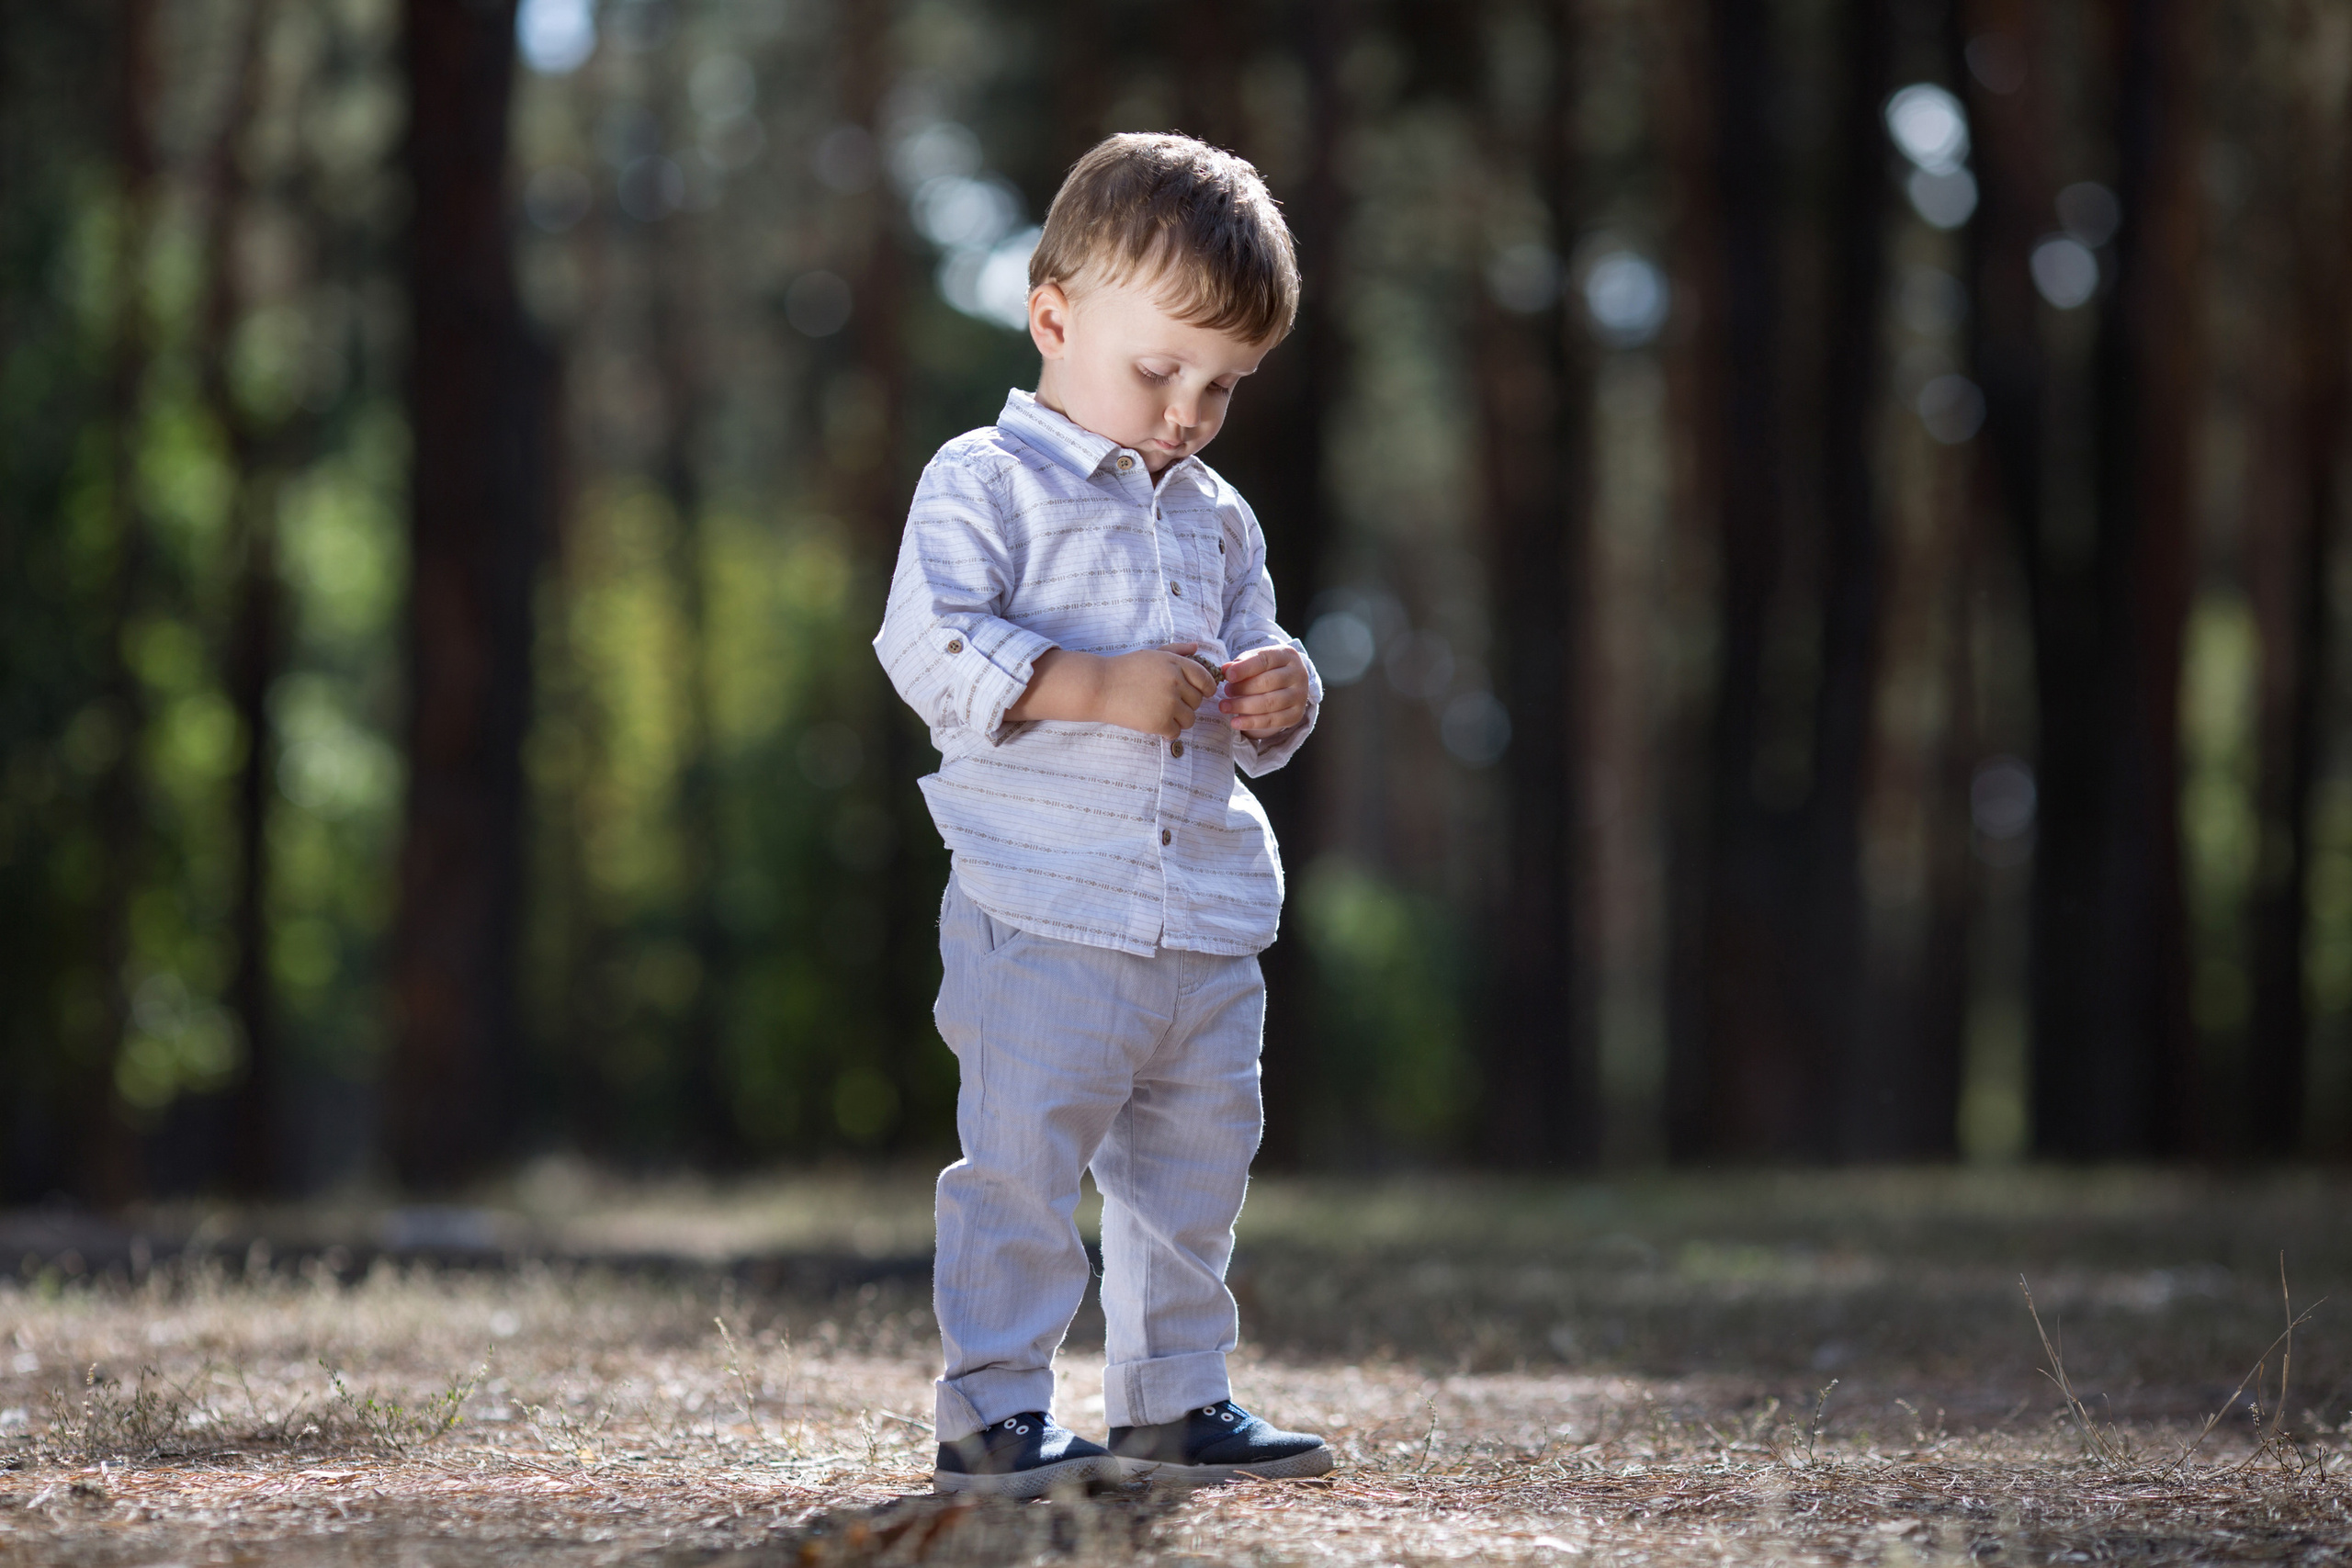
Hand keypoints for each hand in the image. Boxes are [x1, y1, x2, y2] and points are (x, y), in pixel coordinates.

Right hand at [1098, 642, 1218, 736]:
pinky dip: (1167, 731)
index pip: (1206, 679)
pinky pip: (1176, 732)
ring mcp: (1169, 703)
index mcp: (1176, 664)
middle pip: (1198, 702)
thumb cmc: (1125, 669)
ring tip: (1161, 713)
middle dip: (1187, 704)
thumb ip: (1177, 650)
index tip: (1202, 694)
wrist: (1100, 687)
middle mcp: (1176, 682)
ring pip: (1190, 719)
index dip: (1207, 689)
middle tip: (1167, 702)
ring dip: (1179, 719)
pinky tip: (1155, 724)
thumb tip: (1196, 647)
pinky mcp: (1160, 722)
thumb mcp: (1152, 654)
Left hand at [1218, 645, 1310, 737]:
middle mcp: (1298, 674)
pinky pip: (1272, 721)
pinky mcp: (1296, 715)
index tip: (1228, 676)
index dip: (1245, 668)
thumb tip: (1225, 670)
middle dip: (1242, 688)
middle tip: (1226, 691)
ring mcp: (1300, 696)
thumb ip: (1241, 664)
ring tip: (1224, 706)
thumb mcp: (1256, 660)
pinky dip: (1251, 723)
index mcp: (1287, 655)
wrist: (1288, 685)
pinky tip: (1235, 723)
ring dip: (1243, 706)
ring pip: (1269, 703)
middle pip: (1267, 682)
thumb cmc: (1267, 670)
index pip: (1265, 660)